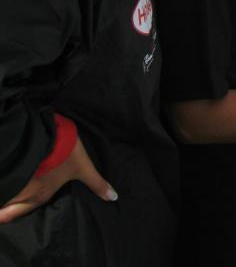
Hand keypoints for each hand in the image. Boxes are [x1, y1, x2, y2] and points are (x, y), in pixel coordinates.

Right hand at [0, 136, 116, 223]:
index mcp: (38, 196)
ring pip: (1, 194)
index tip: (4, 214)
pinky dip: (2, 180)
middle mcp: (21, 193)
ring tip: (10, 185)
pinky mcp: (8, 165)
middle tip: (5, 203)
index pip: (12, 216)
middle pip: (2, 210)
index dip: (6, 216)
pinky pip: (1, 178)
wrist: (49, 131)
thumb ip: (96, 184)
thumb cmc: (66, 152)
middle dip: (1, 209)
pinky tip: (7, 175)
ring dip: (3, 193)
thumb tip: (113, 198)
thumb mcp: (84, 168)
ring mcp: (13, 179)